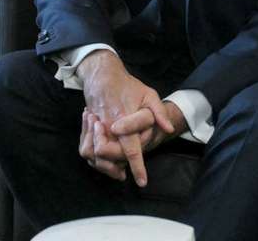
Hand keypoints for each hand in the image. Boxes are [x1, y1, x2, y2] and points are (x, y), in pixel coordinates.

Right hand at [76, 50, 173, 186]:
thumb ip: (159, 112)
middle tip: (124, 174)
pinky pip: (88, 147)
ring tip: (116, 169)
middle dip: (115, 169)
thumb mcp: (148, 94)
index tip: (142, 182)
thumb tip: (169, 129)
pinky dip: (96, 157)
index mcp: (123, 120)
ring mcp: (96, 126)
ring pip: (95, 155)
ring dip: (104, 165)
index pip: (130, 149)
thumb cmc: (127, 85)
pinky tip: (106, 158)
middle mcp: (107, 126)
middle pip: (109, 156)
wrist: (102, 75)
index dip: (137, 167)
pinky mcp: (89, 126)